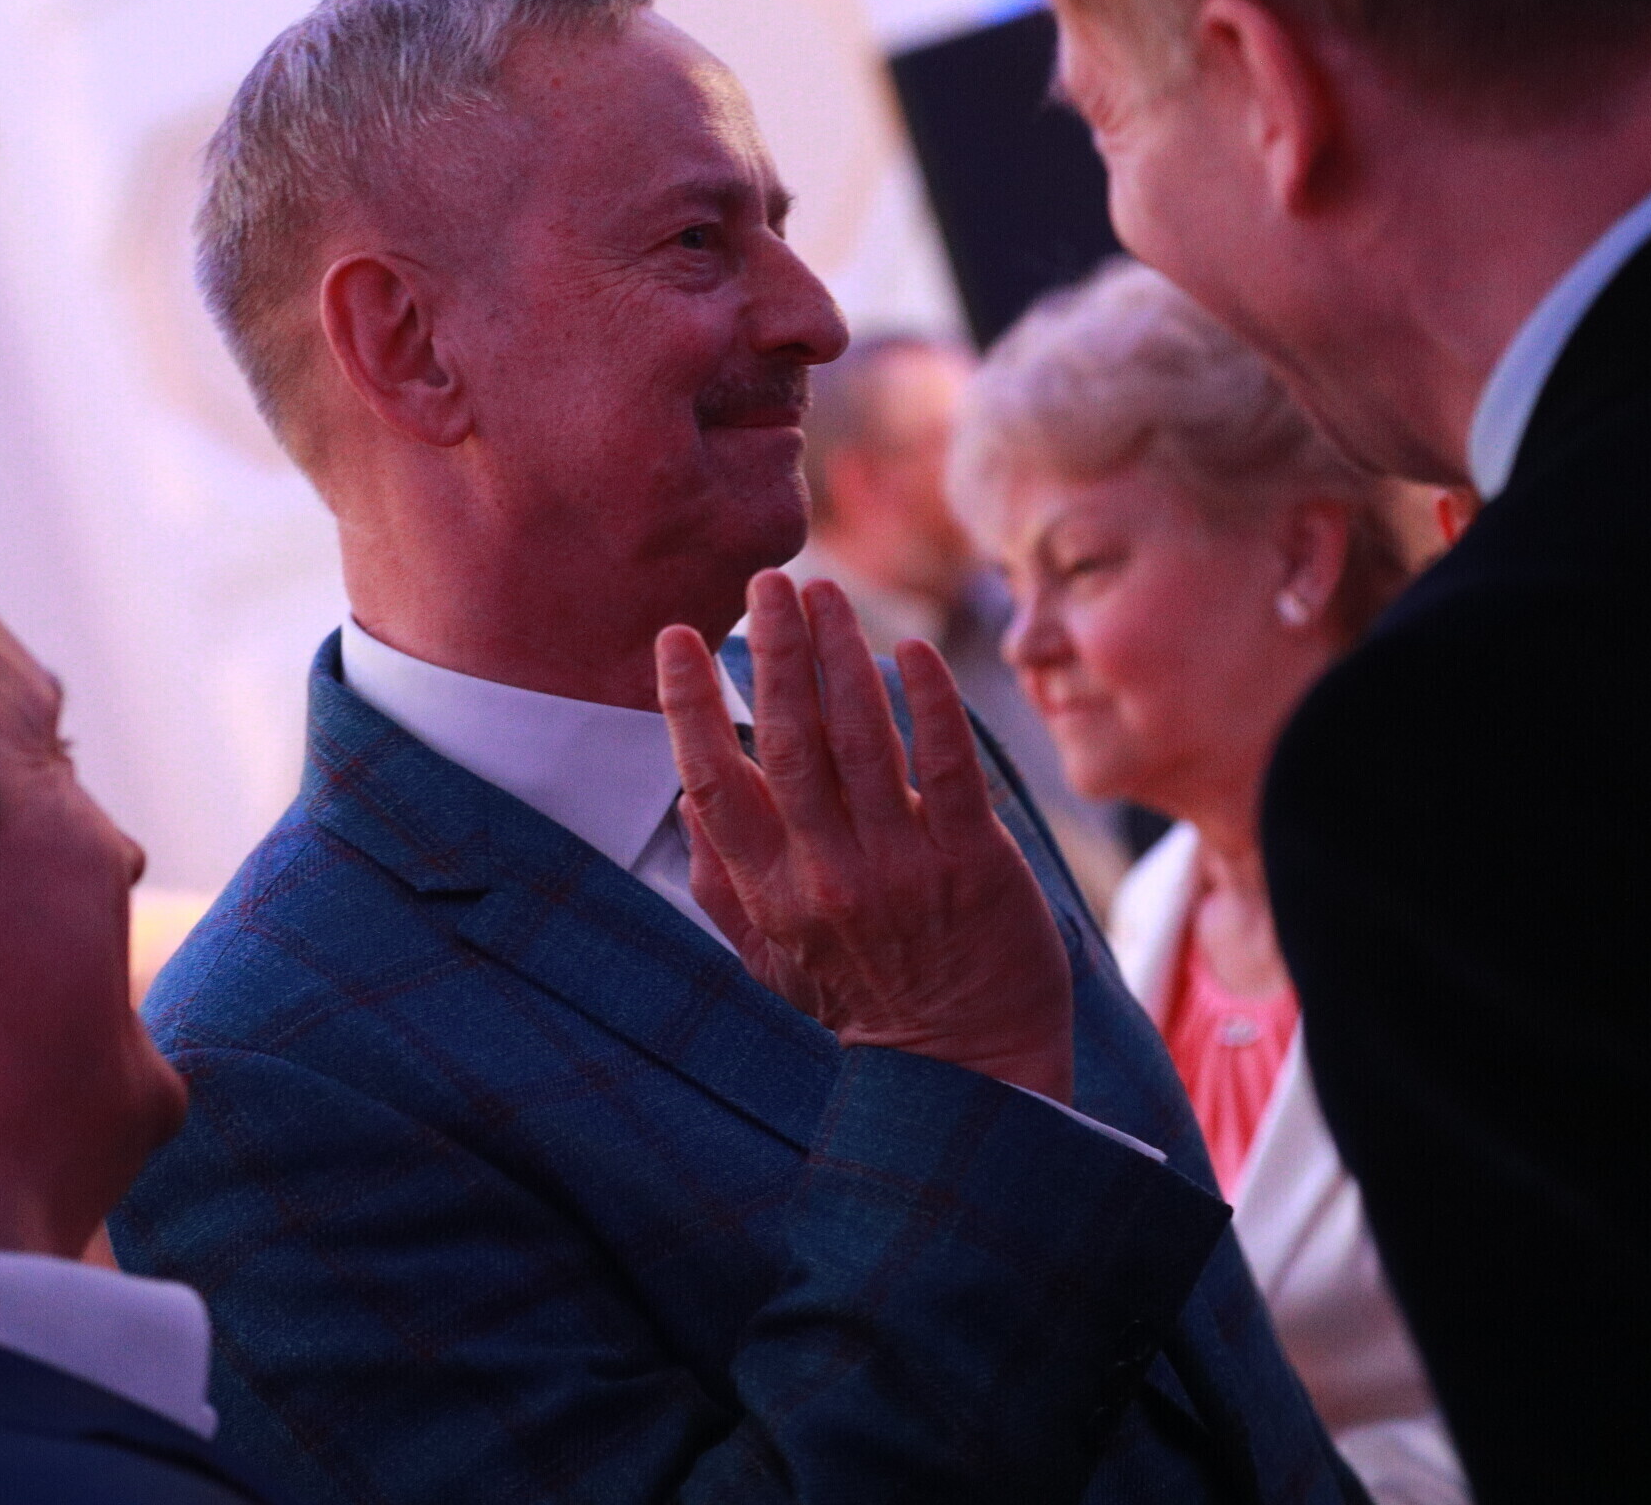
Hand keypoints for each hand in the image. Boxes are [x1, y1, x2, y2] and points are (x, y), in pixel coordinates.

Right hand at [655, 571, 1073, 1102]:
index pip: (712, 784)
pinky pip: (945, 766)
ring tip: (826, 592)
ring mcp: (903, 867)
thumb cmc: (863, 1003)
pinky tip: (911, 649)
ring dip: (841, 654)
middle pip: (789, 740)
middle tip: (768, 582)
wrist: (970, 1068)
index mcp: (770, 895)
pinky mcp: (974, 862)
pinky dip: (927, 702)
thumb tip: (687, 793)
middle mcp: (828, 877)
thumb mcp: (770, 958)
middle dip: (774, 649)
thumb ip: (724, 880)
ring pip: (861, 739)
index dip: (688, 706)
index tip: (676, 637)